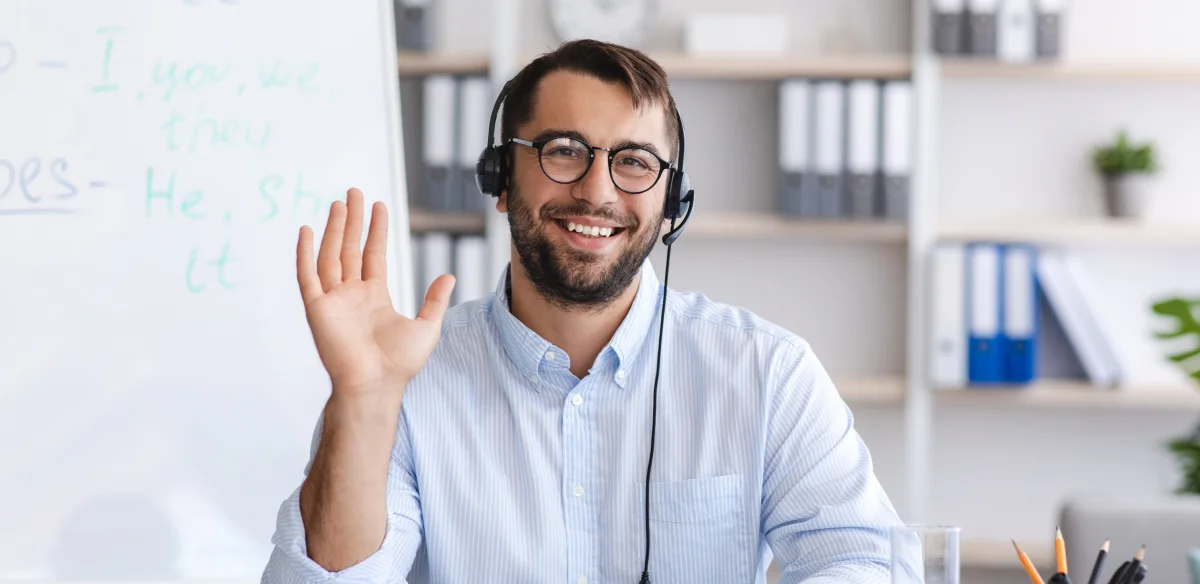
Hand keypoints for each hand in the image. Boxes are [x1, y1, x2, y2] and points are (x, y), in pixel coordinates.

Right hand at [296, 188, 454, 398]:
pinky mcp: (317, 309)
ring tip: (338, 203)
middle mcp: (352, 295)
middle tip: (354, 192)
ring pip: (331, 256)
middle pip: (350, 249)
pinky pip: (308, 276)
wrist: (377, 385)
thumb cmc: (399, 365)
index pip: (373, 255)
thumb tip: (449, 276)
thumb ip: (435, 300)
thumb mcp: (426, 327)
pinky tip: (307, 231)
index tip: (378, 206)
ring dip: (333, 229)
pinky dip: (305, 253)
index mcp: (375, 297)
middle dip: (352, 220)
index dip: (375, 230)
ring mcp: (333, 301)